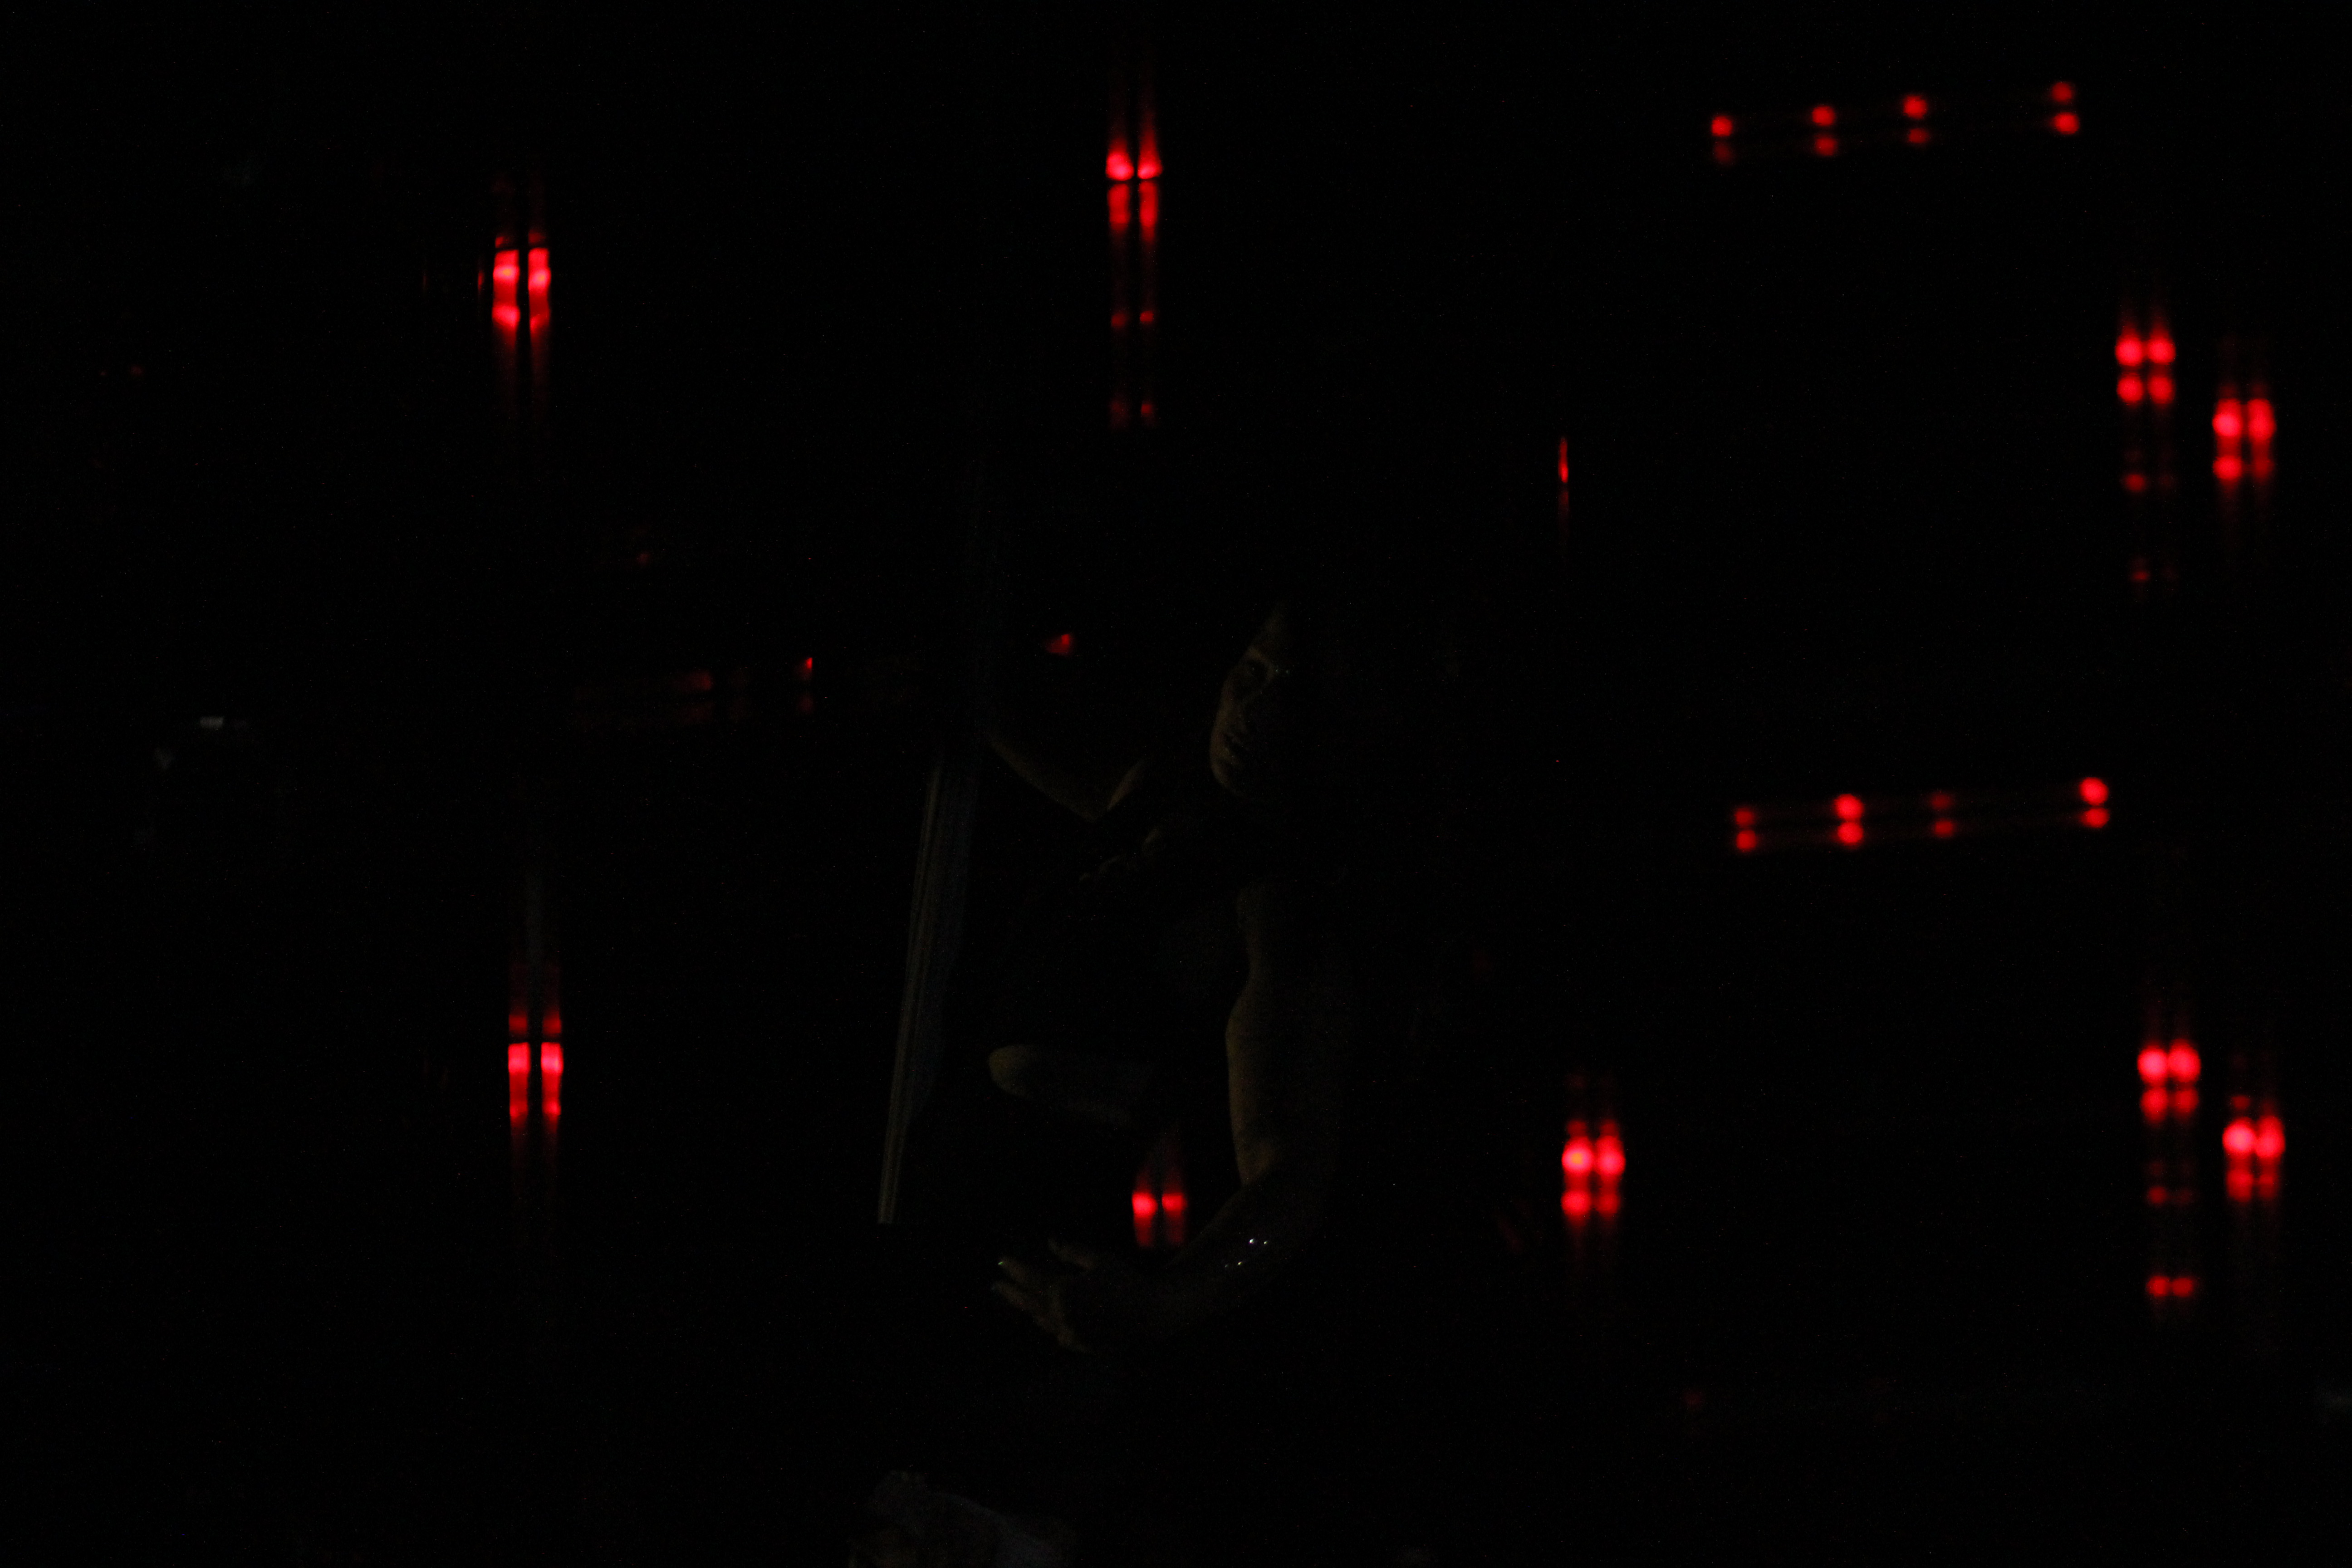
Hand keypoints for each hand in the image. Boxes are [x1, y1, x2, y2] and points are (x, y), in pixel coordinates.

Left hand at [993, 1239, 1166, 1353]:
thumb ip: (1072, 1251)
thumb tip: (1050, 1241)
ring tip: (1015, 1298)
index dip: (1015, 1269)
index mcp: (1063, 1293)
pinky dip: (1045, 1321)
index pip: (1031, 1279)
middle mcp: (1060, 1316)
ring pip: (1039, 1320)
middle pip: (1028, 1303)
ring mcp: (1067, 1333)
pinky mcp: (1077, 1345)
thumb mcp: (1099, 1260)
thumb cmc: (1126, 1282)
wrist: (1149, 1316)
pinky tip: (1042, 1315)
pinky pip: (1054, 1332)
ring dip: (1026, 1308)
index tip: (1001, 1260)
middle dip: (1010, 1293)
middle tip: (995, 1285)